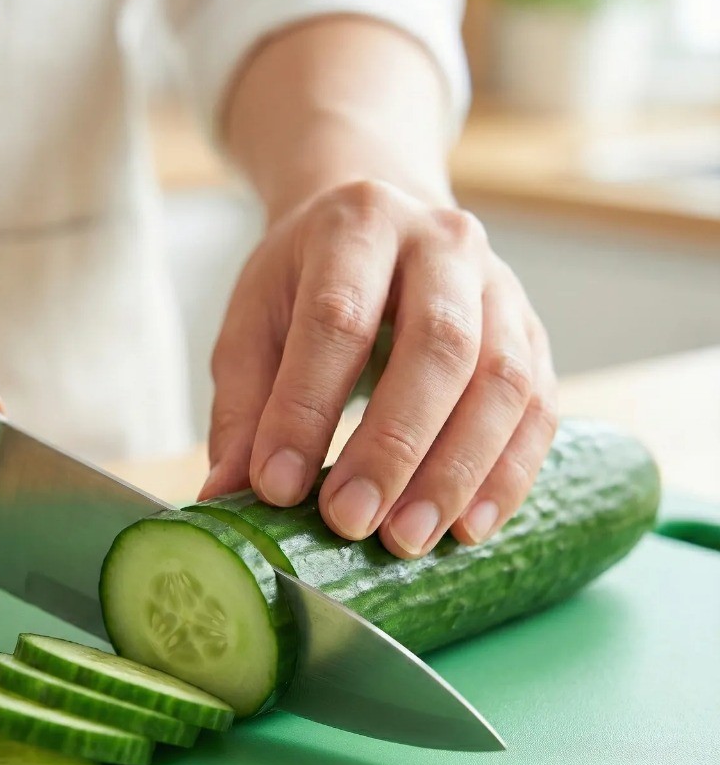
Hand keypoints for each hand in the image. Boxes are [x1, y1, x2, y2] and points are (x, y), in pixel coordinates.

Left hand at [200, 179, 557, 557]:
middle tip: (351, 523)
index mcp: (358, 226)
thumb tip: (226, 495)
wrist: (382, 223)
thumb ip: (243, 406)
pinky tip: (467, 530)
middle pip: (439, 347)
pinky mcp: (533, 335)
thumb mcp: (254, 323)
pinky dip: (506, 477)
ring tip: (406, 540)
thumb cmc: (307, 282)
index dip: (307, 409)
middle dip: (393, 446)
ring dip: (457, 473)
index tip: (279, 489)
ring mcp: (501, 287)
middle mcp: (442, 245)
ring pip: (502, 382)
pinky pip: (539, 410)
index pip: (338, 319)